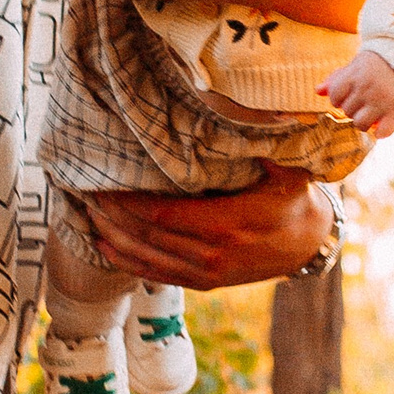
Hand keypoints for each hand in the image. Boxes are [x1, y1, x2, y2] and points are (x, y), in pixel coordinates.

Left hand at [79, 165, 330, 289]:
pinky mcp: (205, 282)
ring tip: (87, 216)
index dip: (130, 204)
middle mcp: (214, 254)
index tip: (105, 185)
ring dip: (113, 238)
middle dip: (112, 217)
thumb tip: (249, 110)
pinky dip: (127, 262)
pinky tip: (105, 247)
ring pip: (147, 258)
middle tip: (85, 193)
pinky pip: (158, 274)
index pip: (164, 217)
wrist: (308, 243)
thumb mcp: (289, 168)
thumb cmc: (292, 198)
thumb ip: (267, 143)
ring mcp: (208, 273)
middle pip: (149, 237)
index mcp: (229, 225)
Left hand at [319, 50, 393, 137]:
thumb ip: (337, 78)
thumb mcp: (359, 65)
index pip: (335, 97)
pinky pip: (381, 133)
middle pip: (347, 112)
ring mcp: (384, 100)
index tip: (354, 92)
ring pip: (360, 125)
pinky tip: (387, 121)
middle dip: (356, 108)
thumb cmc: (382, 65)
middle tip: (369, 99)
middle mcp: (368, 87)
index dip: (341, 98)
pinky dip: (383, 131)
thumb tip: (318, 91)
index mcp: (356, 74)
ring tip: (376, 111)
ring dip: (367, 122)